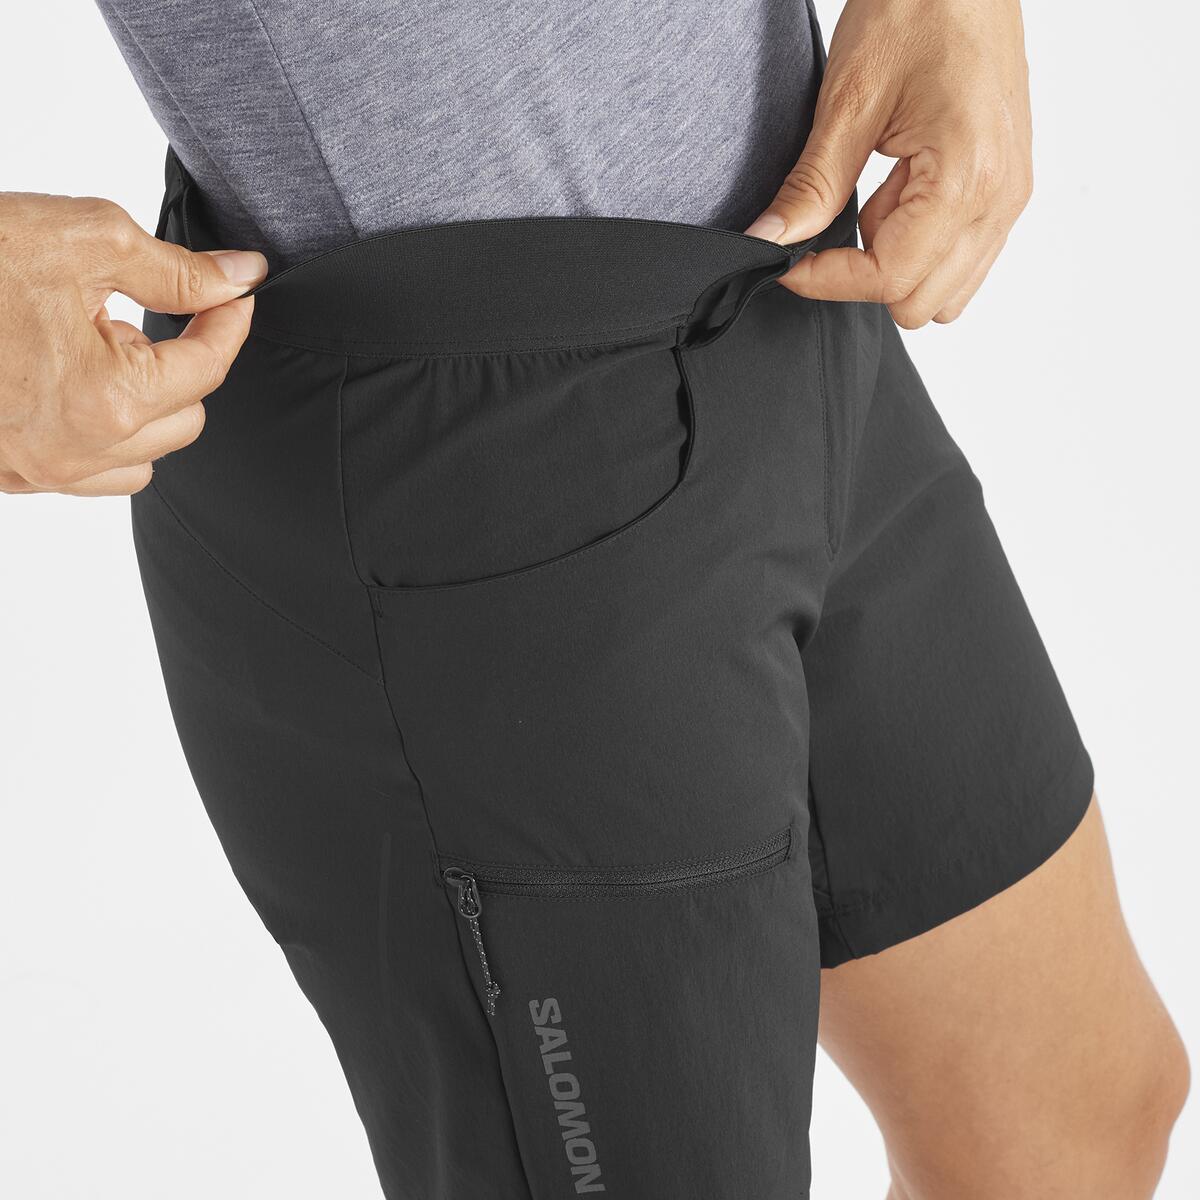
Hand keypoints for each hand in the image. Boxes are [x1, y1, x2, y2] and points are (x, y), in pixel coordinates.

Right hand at [0, 193, 265, 495]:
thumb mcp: (82, 240)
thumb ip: (175, 269)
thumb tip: (240, 276)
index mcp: (107, 400)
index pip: (209, 367)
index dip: (230, 320)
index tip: (235, 292)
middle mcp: (77, 450)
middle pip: (186, 417)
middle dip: (183, 361)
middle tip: (147, 307)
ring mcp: (39, 469)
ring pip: (142, 457)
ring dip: (147, 409)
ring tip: (106, 347)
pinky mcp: (8, 472)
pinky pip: (90, 474)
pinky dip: (103, 437)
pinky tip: (76, 386)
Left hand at [746, 0, 1033, 326]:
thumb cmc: (919, 8)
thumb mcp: (850, 101)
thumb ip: (811, 186)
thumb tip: (768, 242)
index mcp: (967, 179)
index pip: (888, 279)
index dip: (826, 280)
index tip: (787, 261)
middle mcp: (1000, 199)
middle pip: (919, 303)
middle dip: (863, 276)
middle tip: (833, 220)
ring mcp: (1009, 197)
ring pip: (945, 293)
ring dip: (896, 264)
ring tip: (875, 199)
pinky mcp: (1006, 189)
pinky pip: (961, 258)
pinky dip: (920, 245)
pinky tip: (898, 194)